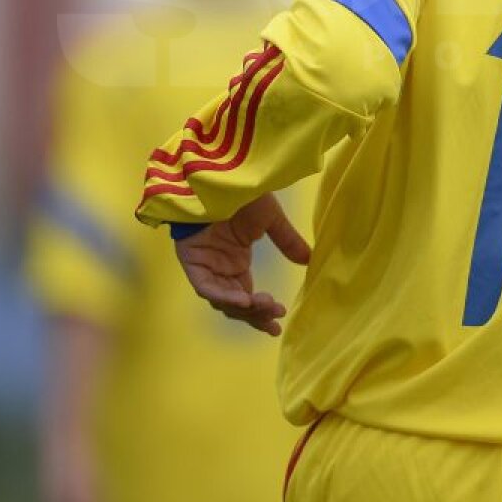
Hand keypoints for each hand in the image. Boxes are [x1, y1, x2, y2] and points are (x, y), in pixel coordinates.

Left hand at [174, 194, 310, 335]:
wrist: (220, 177)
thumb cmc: (243, 195)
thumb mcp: (270, 220)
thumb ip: (286, 241)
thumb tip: (308, 260)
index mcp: (235, 263)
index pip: (246, 298)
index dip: (260, 313)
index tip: (278, 324)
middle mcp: (220, 270)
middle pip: (235, 305)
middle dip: (255, 315)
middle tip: (275, 317)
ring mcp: (205, 267)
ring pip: (221, 300)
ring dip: (242, 308)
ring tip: (265, 306)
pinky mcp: (192, 262)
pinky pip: (206, 287)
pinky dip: (224, 296)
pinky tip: (243, 300)